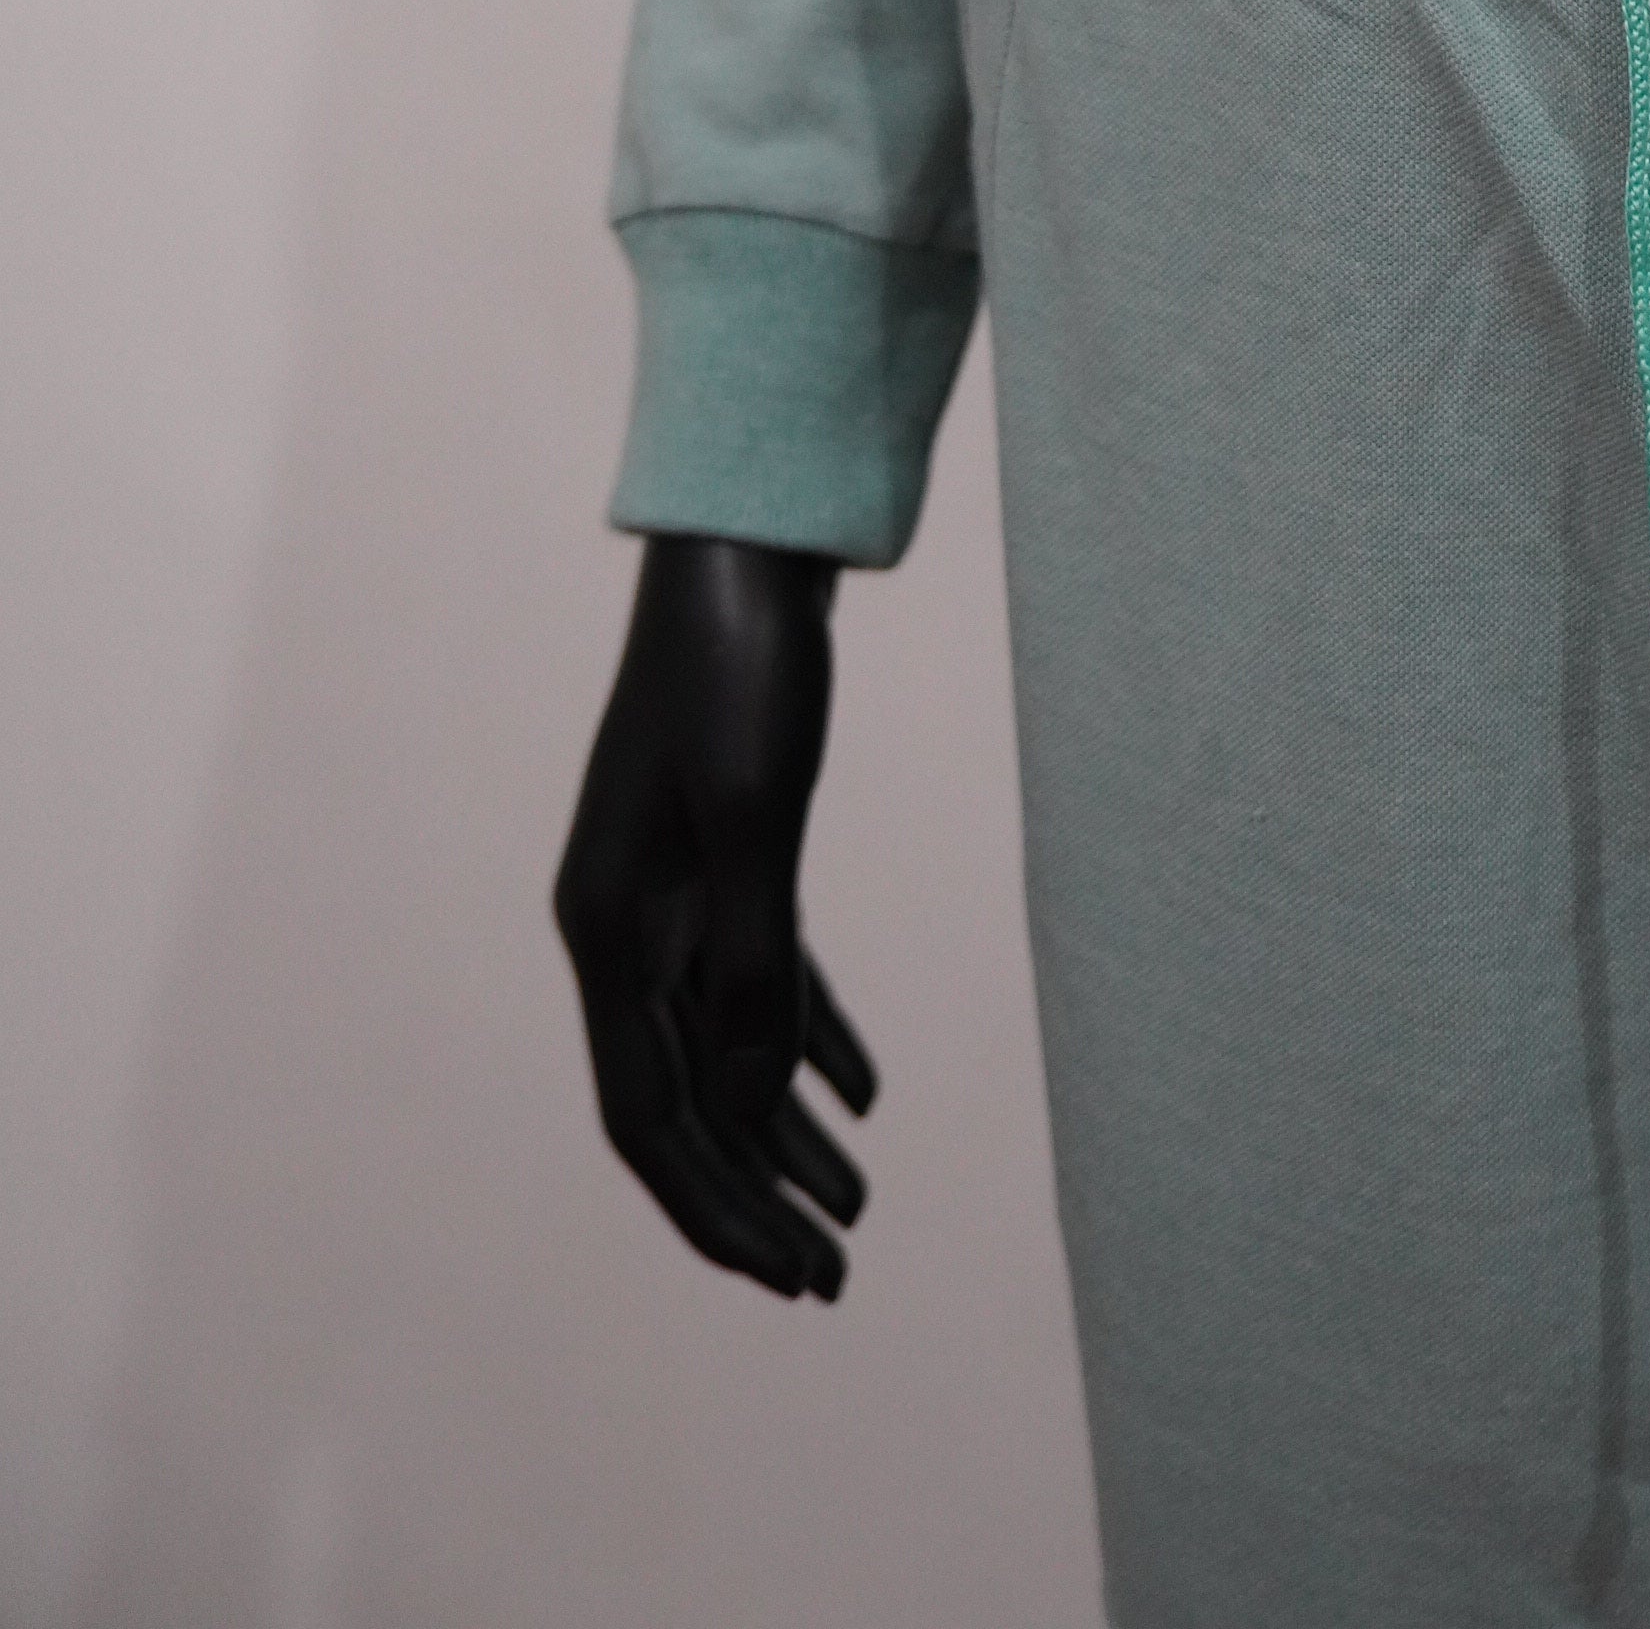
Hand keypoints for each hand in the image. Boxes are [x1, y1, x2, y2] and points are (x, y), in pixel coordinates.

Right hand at [554, 532, 876, 1298]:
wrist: (746, 548)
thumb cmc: (744, 671)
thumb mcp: (757, 817)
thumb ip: (749, 961)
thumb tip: (747, 1102)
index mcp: (609, 928)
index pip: (651, 1115)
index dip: (716, 1207)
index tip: (787, 1279)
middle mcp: (624, 924)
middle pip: (683, 1099)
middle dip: (752, 1197)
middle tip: (832, 1279)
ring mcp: (669, 888)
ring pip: (724, 1046)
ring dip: (784, 1132)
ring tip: (857, 1209)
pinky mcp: (724, 853)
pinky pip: (759, 979)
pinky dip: (804, 1038)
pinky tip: (862, 1094)